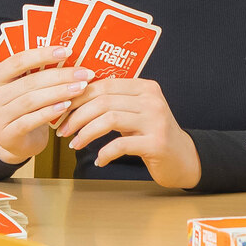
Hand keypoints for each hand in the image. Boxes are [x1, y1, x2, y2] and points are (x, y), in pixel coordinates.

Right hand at [0, 46, 92, 165]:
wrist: (14, 142)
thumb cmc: (23, 109)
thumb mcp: (23, 89)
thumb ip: (35, 73)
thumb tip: (67, 53)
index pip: (18, 61)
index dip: (43, 54)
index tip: (67, 51)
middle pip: (29, 82)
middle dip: (60, 76)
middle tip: (83, 73)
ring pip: (31, 101)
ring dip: (59, 92)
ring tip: (80, 87)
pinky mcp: (7, 135)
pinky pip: (31, 120)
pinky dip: (50, 112)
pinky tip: (66, 106)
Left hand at [57, 77, 201, 189]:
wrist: (183, 158)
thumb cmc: (152, 134)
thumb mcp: (136, 112)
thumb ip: (114, 103)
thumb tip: (74, 99)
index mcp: (145, 87)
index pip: (105, 85)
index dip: (79, 96)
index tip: (62, 109)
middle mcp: (152, 100)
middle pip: (103, 101)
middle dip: (77, 116)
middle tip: (63, 130)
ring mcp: (156, 121)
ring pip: (109, 120)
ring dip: (86, 133)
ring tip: (75, 144)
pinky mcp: (156, 144)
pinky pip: (120, 145)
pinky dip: (104, 153)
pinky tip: (99, 160)